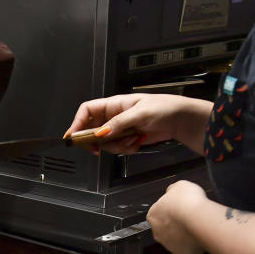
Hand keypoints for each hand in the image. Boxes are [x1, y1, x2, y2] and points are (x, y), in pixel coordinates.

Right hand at [65, 94, 205, 154]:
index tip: (73, 136)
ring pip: (104, 142)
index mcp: (114, 104)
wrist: (181, 120)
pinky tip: (138, 142)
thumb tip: (100, 133)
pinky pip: (117, 148)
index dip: (77, 122)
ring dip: (116, 146)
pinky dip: (126, 149)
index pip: (87, 111)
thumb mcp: (140, 113)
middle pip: (91, 129)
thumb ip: (118, 123)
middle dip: (96, 140)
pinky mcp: (127, 138)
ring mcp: (120, 128)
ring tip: (133, 139)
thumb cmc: (165, 108)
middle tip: (99, 147)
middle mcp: (113, 116)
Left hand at [147, 181, 207, 253]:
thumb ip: (172, 191)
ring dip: (185, 234)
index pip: (160, 213)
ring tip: (197, 226)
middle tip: (190, 218)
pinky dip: (193, 244)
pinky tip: (200, 236)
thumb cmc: (188, 202)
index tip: (182, 208)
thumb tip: (172, 192)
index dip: (172, 210)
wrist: (198, 217)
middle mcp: (157, 232)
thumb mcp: (179, 186)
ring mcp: (169, 244)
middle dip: (177, 224)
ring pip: (176, 240)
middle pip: (167, 228)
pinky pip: (188, 249)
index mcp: (153, 215)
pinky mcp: (182, 253)